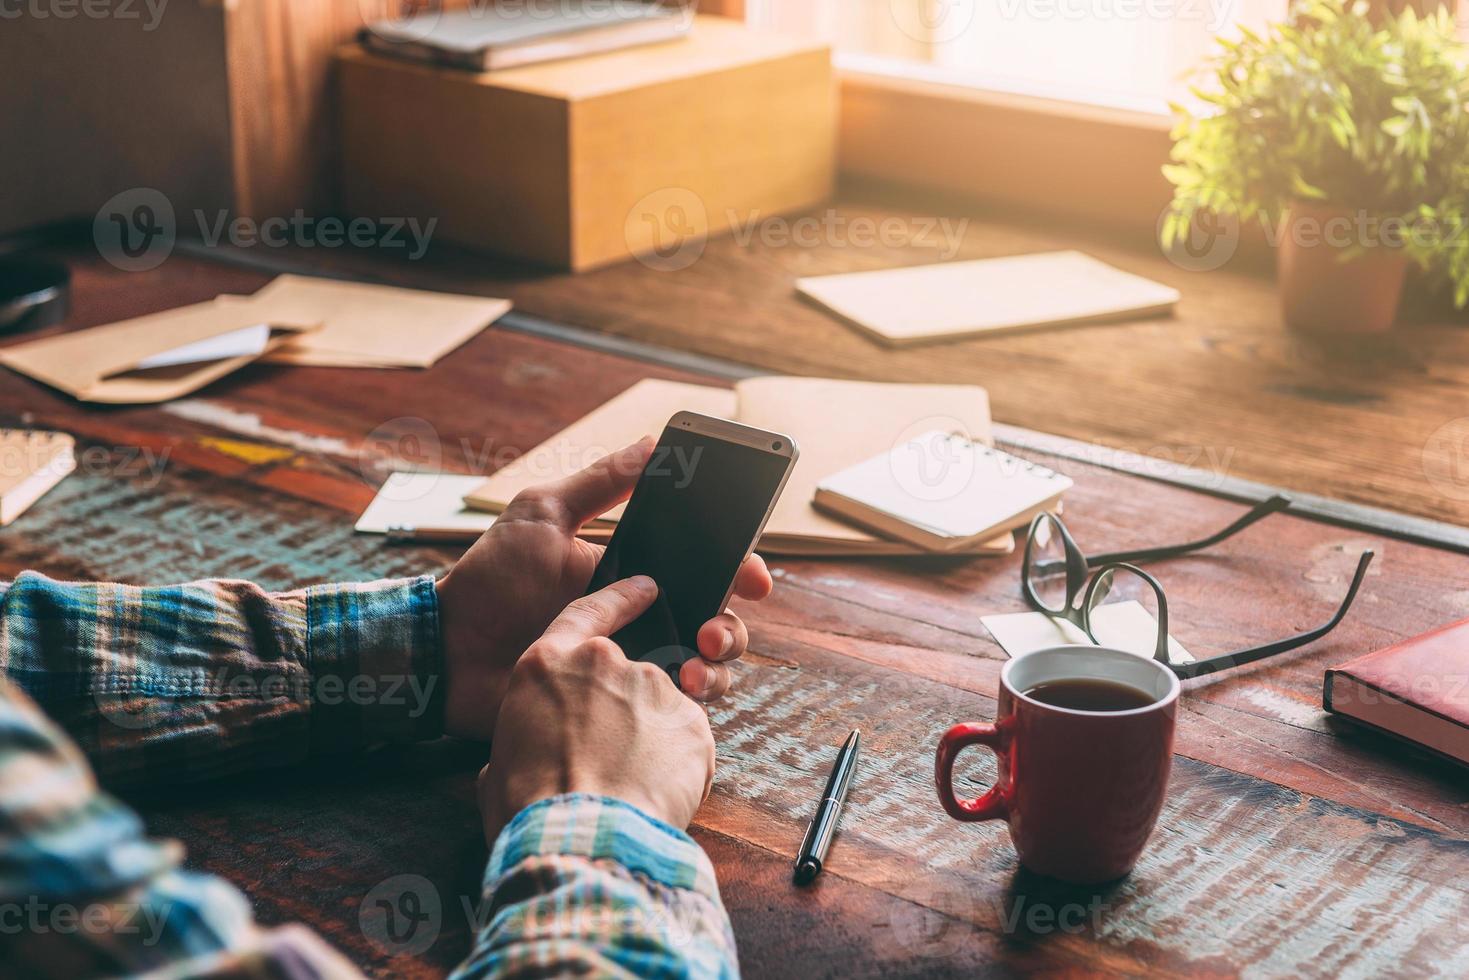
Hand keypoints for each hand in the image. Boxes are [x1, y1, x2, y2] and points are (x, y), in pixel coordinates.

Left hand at [436, 438, 773, 739]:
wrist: (448, 653)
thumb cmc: (491, 580)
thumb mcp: (543, 515)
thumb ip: (600, 482)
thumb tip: (653, 442)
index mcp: (631, 571)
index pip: (702, 568)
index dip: (739, 570)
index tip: (754, 577)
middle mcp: (641, 616)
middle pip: (716, 619)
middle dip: (732, 624)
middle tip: (713, 628)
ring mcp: (631, 661)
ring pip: (706, 664)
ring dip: (718, 662)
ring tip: (695, 661)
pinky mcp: (617, 702)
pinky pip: (672, 705)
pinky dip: (689, 697)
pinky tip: (678, 688)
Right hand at [477, 576, 714, 840]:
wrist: (581, 839)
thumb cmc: (528, 808)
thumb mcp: (499, 763)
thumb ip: (523, 740)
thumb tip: (523, 756)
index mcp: (548, 664)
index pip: (587, 612)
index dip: (618, 600)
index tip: (646, 589)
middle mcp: (606, 664)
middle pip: (627, 673)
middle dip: (625, 709)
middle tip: (611, 757)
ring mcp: (654, 688)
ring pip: (660, 708)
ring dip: (651, 739)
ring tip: (630, 786)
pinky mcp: (691, 722)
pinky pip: (687, 739)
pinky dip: (677, 764)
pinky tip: (657, 795)